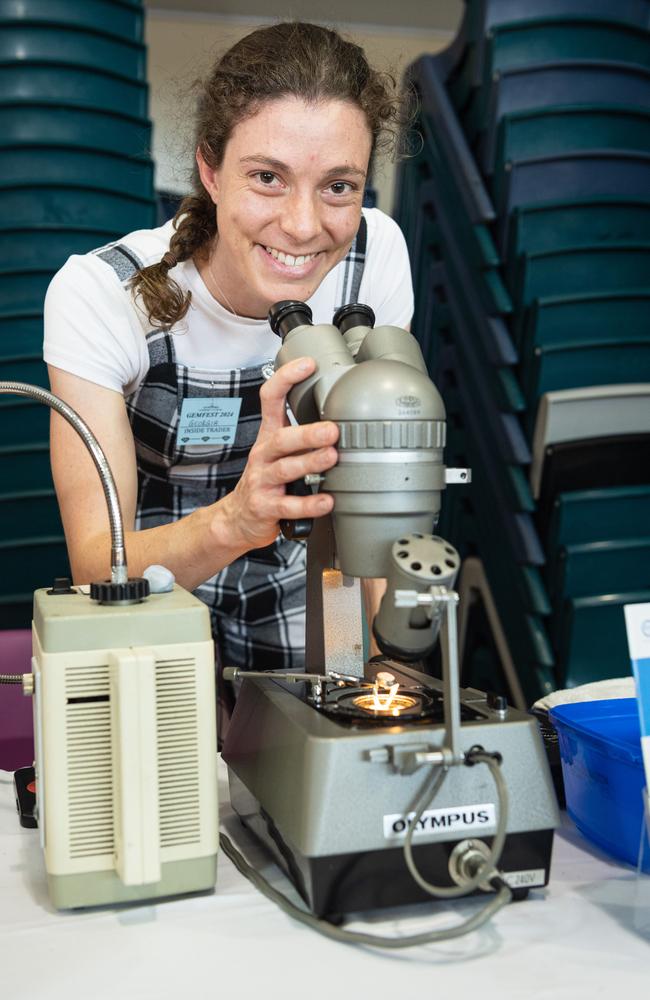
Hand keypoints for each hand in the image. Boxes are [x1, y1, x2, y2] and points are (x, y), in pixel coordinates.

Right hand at [218, 357, 337, 549]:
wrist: (238, 517)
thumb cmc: (266, 480)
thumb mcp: (278, 451)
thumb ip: (303, 432)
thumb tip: (342, 413)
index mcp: (268, 436)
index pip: (270, 399)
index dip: (286, 379)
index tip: (307, 364)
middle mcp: (263, 455)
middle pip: (281, 438)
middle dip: (307, 432)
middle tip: (332, 429)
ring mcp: (263, 481)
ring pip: (286, 469)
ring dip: (310, 462)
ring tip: (331, 458)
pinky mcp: (266, 507)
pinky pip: (289, 505)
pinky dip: (309, 505)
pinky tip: (326, 501)